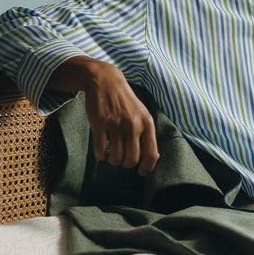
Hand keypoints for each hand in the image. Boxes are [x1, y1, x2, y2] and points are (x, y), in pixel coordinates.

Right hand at [49, 56, 159, 174]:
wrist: (107, 82)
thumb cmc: (126, 103)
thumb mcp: (143, 115)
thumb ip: (147, 135)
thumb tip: (153, 158)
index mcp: (147, 124)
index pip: (151, 154)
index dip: (146, 168)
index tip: (140, 172)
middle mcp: (133, 125)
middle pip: (131, 160)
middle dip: (125, 164)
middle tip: (121, 158)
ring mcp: (116, 124)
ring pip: (115, 157)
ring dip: (112, 160)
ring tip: (111, 153)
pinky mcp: (100, 123)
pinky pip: (100, 151)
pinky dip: (101, 155)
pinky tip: (102, 150)